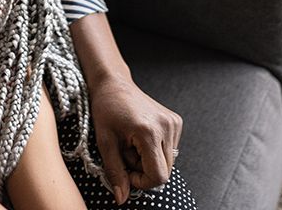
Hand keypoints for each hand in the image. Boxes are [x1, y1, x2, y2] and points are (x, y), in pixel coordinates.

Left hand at [89, 76, 182, 203]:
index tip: (125, 169)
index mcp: (149, 132)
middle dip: (144, 169)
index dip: (141, 181)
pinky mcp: (176, 121)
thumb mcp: (104, 142)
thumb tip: (121, 199)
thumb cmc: (106, 109)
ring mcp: (174, 123)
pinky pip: (170, 149)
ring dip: (149, 160)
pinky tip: (141, 136)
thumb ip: (114, 172)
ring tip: (132, 143)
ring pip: (168, 162)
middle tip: (126, 153)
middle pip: (165, 171)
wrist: (114, 83)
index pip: (158, 177)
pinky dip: (155, 150)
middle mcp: (166, 127)